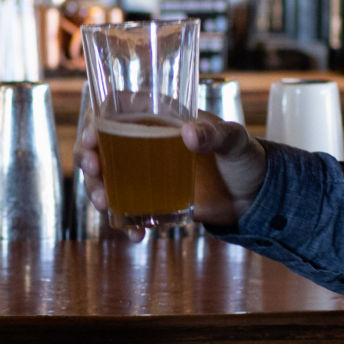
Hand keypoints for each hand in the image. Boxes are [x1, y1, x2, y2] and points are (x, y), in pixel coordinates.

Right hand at [73, 110, 267, 239]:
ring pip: (106, 178)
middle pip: (101, 144)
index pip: (116, 109)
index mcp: (160, 117)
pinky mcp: (152, 200)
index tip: (91, 136)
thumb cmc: (246, 157)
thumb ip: (216, 134)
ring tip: (105, 205)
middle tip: (93, 171)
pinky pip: (126, 209)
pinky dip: (124, 223)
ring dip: (96, 190)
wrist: (256, 198)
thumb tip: (188, 133)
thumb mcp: (236, 141)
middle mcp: (145, 142)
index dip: (96, 119)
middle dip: (87, 158)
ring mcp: (145, 173)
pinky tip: (135, 234)